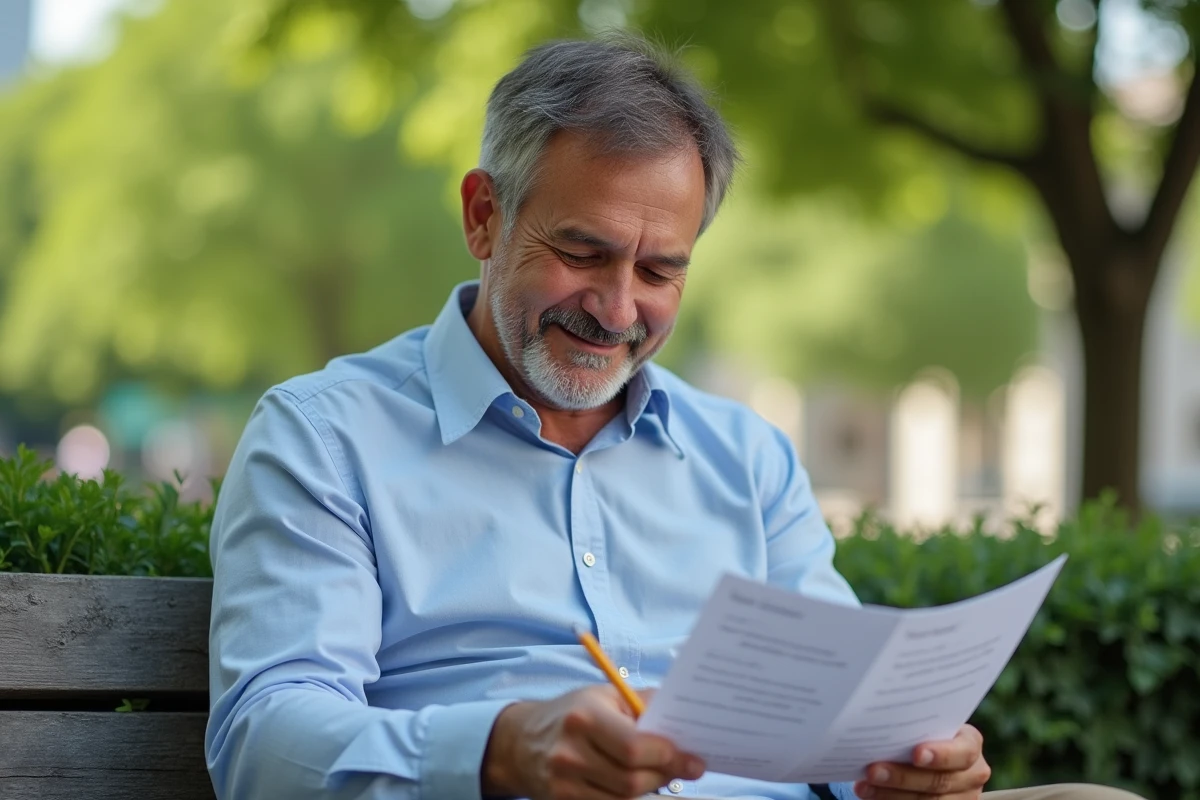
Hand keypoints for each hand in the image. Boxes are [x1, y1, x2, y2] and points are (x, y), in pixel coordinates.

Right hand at [482, 685, 705, 799]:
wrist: (522, 742)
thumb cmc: (573, 713)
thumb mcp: (605, 696)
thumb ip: (644, 703)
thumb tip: (685, 717)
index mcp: (585, 717)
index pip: (635, 747)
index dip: (669, 757)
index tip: (693, 759)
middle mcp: (570, 753)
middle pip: (632, 779)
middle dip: (665, 775)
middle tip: (685, 768)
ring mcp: (564, 783)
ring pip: (624, 798)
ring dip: (650, 788)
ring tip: (661, 774)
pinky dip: (629, 798)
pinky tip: (639, 786)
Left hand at [853, 725, 990, 799]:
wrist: (930, 752)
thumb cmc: (922, 731)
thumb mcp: (925, 725)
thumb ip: (913, 725)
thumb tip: (876, 720)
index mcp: (970, 745)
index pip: (963, 752)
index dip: (941, 755)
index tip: (916, 754)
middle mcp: (972, 774)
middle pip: (939, 782)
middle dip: (902, 777)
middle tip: (872, 770)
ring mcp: (963, 797)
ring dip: (891, 794)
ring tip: (863, 786)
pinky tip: (871, 796)